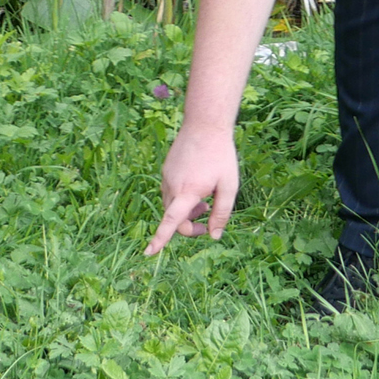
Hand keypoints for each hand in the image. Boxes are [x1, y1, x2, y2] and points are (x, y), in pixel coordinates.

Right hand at [145, 125, 239, 254]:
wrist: (205, 125)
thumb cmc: (221, 156)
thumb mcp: (229, 186)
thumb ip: (222, 213)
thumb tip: (214, 236)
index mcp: (187, 191)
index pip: (171, 221)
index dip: (160, 239)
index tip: (149, 253)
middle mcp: (172, 186)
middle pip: (174, 218)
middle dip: (189, 225)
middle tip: (208, 217)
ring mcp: (166, 177)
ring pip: (171, 206)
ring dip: (186, 211)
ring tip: (205, 200)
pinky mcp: (166, 170)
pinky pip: (170, 193)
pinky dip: (181, 199)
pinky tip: (197, 187)